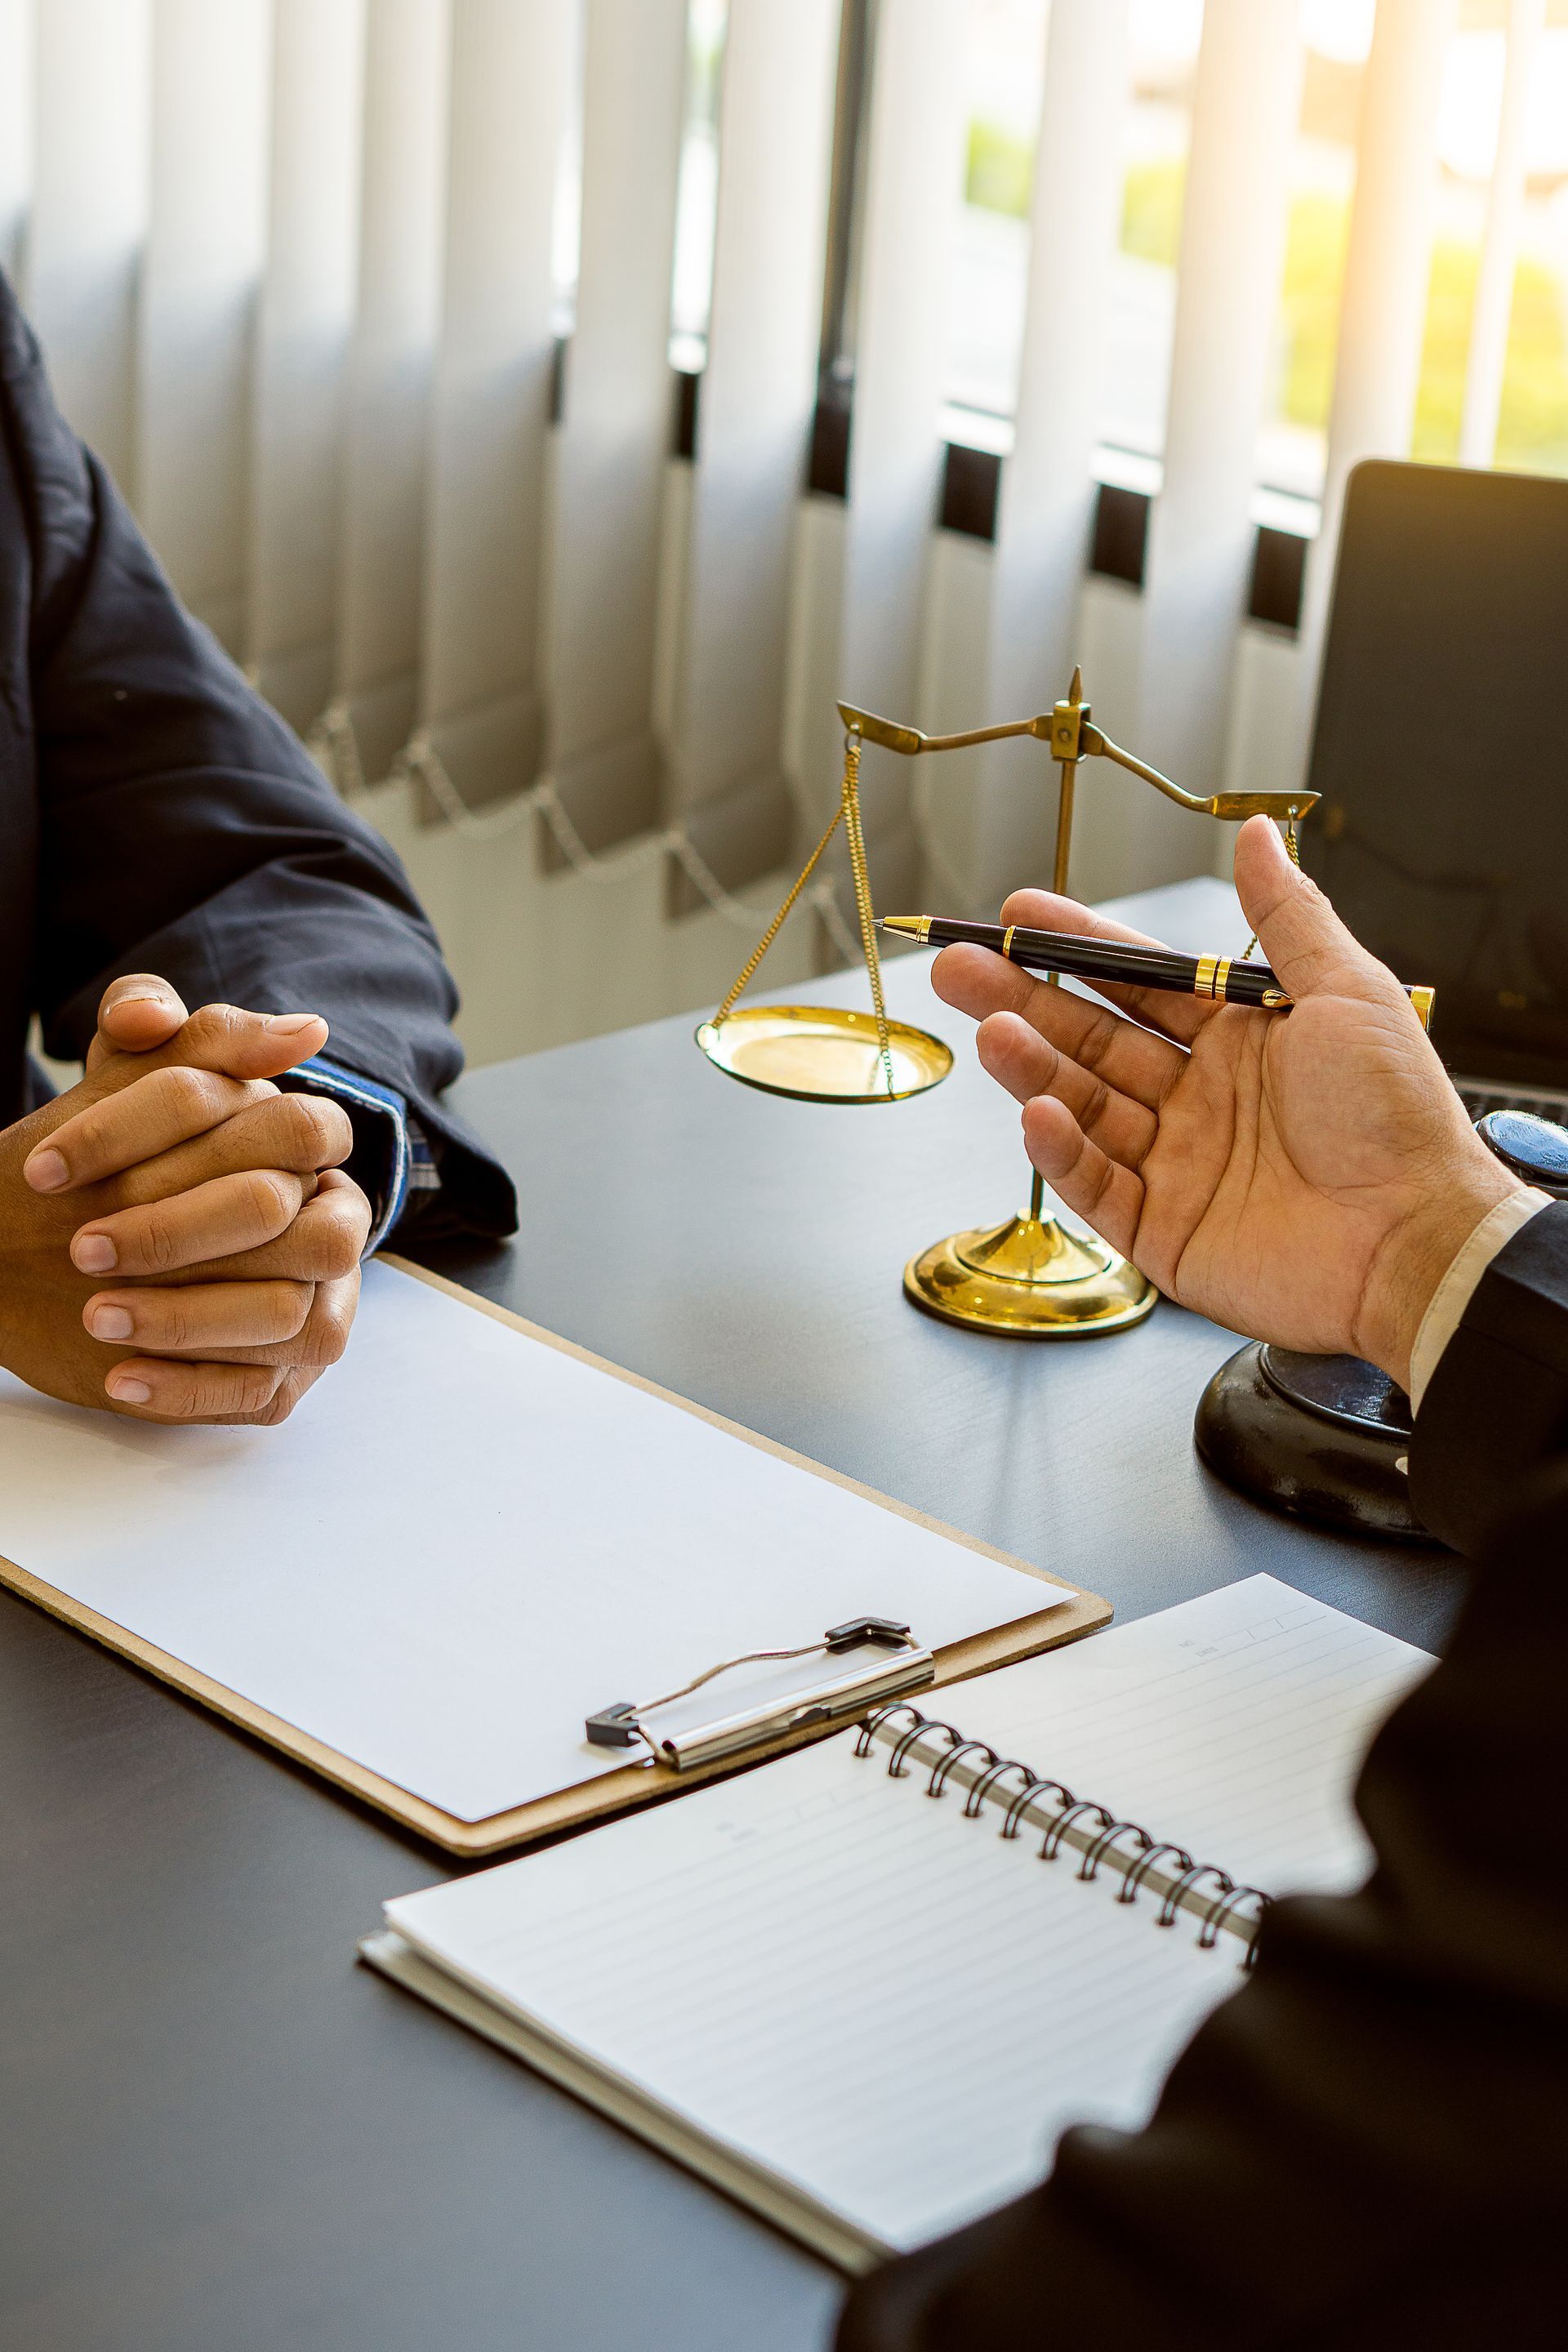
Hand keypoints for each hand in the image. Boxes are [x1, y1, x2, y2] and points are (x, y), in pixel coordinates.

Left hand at [4, 989, 370, 1423]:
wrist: (73, 1247)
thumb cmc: (121, 1153)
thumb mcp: (127, 1074)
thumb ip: (140, 1020)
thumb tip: (155, 1014)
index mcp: (312, 1146)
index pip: (294, 1128)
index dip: (176, 1138)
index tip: (57, 1164)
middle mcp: (333, 1227)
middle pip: (305, 1233)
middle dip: (183, 1235)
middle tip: (83, 1247)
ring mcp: (319, 1305)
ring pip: (291, 1319)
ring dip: (187, 1319)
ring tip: (94, 1314)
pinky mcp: (282, 1373)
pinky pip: (260, 1392)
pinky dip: (188, 1390)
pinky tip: (118, 1377)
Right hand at [932, 817, 1521, 1390]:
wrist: (1417, 1242)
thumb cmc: (1400, 1120)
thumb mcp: (1349, 993)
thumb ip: (1288, 914)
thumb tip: (1256, 833)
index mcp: (1243, 1039)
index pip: (1140, 982)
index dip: (1078, 947)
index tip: (1018, 913)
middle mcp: (1202, 1099)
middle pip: (1092, 1040)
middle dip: (1023, 1000)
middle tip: (958, 968)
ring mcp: (1177, 1165)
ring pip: (1083, 1107)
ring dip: (1032, 1068)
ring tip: (988, 1030)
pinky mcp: (1162, 1233)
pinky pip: (1095, 1186)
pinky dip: (1061, 1151)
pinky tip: (1037, 1112)